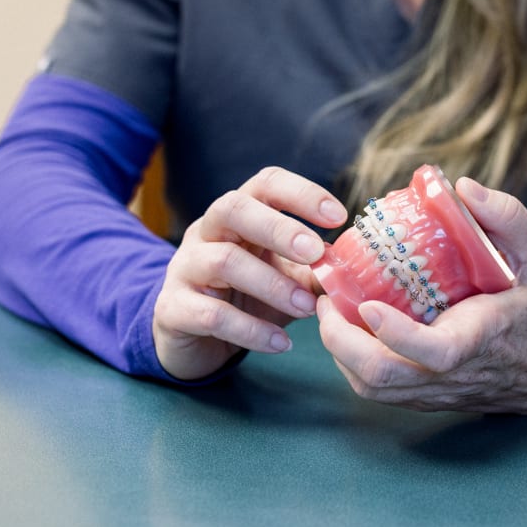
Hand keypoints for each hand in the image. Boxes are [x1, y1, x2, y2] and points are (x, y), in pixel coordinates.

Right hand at [152, 166, 346, 380]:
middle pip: (234, 208)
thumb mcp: (284, 277)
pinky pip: (211, 314)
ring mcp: (185, 267)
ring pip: (223, 261)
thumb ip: (314, 268)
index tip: (339, 215)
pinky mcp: (172, 308)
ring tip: (308, 308)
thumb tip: (354, 265)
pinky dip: (250, 329)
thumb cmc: (246, 296)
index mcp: (238, 214)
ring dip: (272, 284)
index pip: (266, 183)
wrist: (194, 340)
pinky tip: (281, 343)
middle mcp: (206, 231)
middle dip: (278, 227)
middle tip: (315, 252)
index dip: (302, 193)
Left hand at [317, 178, 526, 413]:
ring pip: (374, 390)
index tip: (369, 307)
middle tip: (324, 300)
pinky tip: (348, 327)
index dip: (398, 336)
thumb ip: (508, 218)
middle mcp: (455, 373)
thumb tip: (463, 187)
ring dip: (340, 353)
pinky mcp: (427, 396)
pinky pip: (380, 390)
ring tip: (328, 308)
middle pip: (386, 379)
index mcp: (483, 337)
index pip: (437, 353)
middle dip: (342, 344)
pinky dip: (352, 361)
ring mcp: (437, 390)